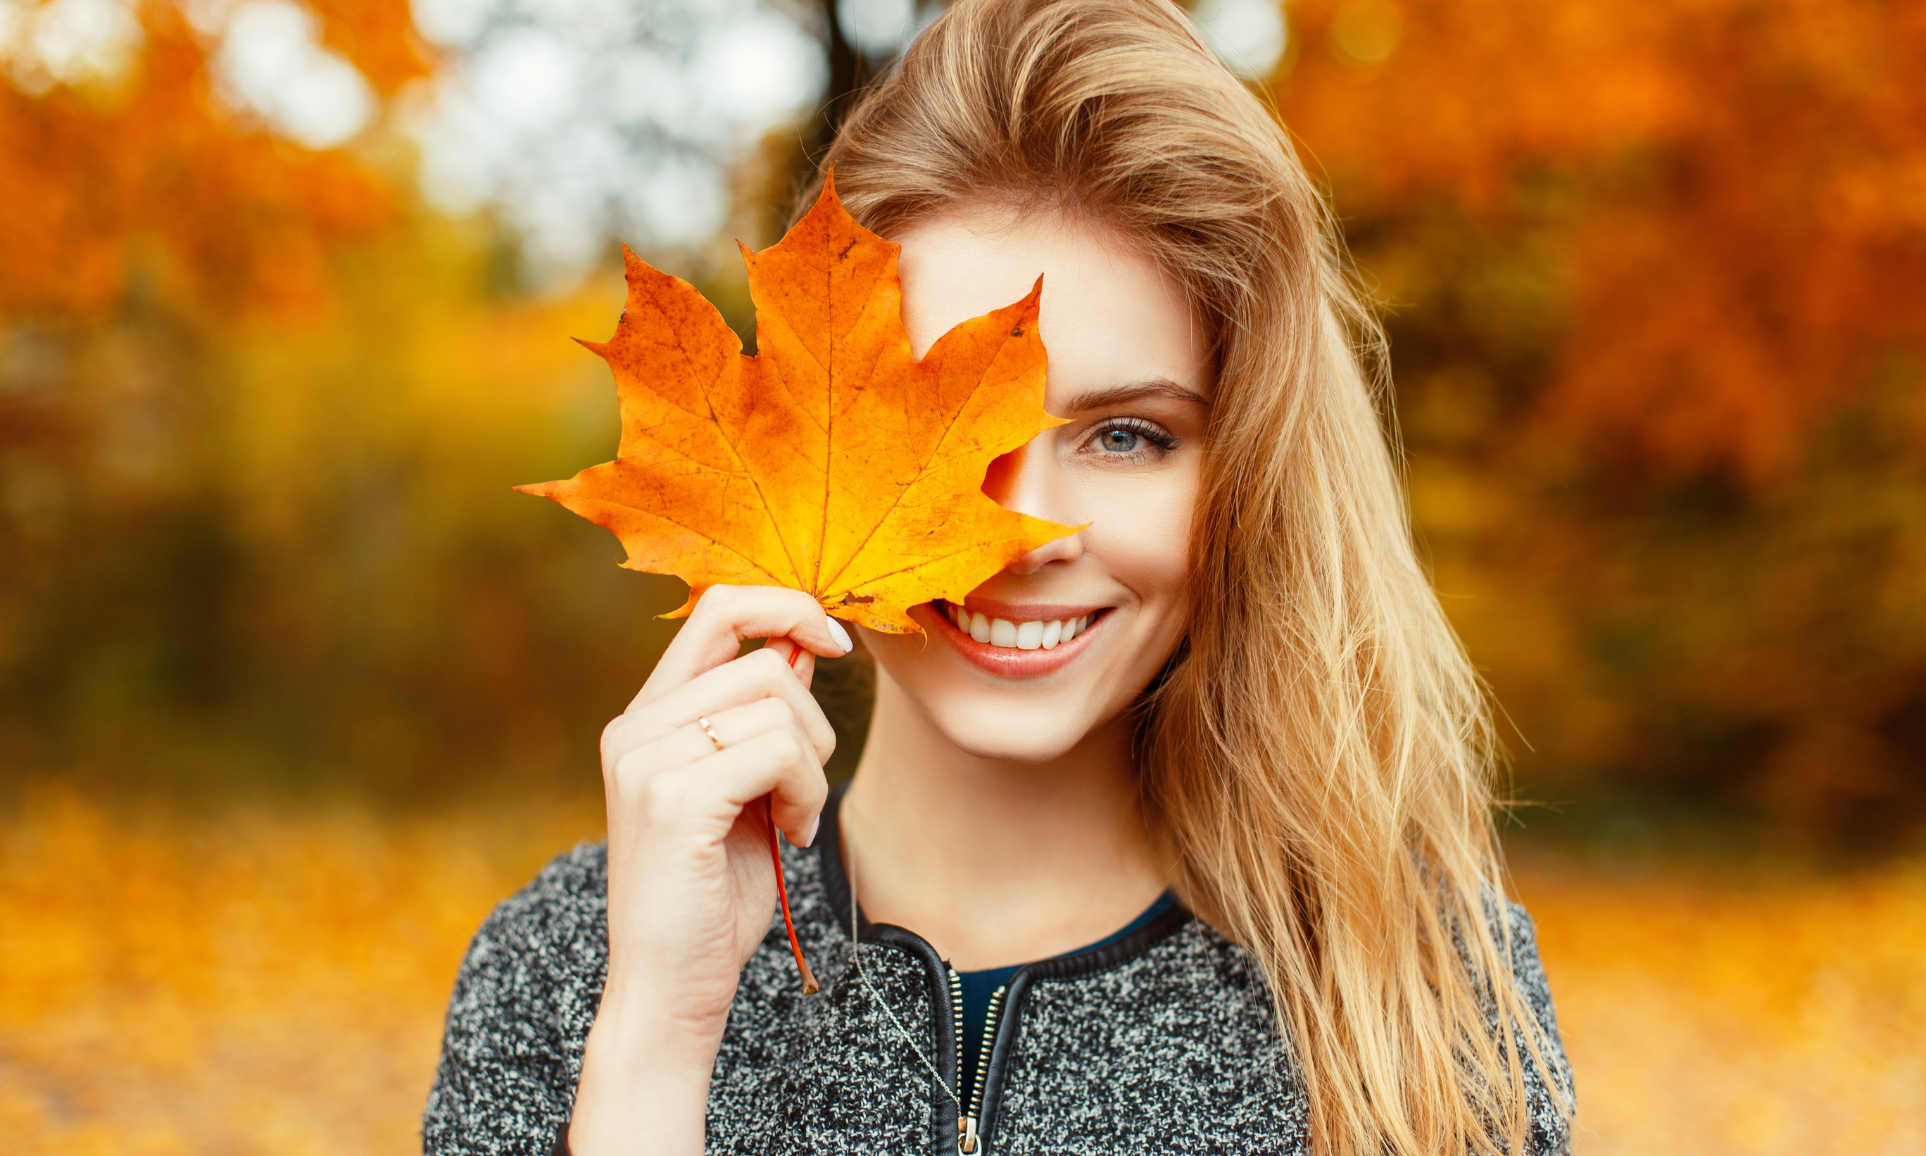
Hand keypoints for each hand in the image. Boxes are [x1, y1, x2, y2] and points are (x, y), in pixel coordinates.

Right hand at [568, 585, 851, 1155]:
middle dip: (814, 719)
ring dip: (812, 764)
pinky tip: (790, 833)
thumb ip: (761, 717)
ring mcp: (646, 759)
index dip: (785, 608)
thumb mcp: (745, 788)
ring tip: (792, 817)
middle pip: (762, 658)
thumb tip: (801, 646)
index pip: (715, 609)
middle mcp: (634, 728)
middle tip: (804, 785)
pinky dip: (805, 791)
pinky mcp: (672, 796)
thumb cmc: (712, 896)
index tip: (833, 641)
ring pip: (777, 703)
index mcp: (645, 717)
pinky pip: (777, 750)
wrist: (670, 988)